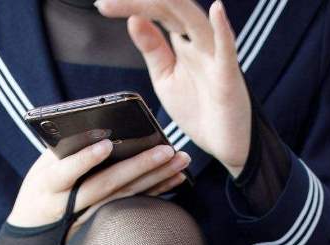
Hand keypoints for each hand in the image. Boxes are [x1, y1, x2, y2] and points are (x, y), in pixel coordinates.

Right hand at [7, 136, 191, 233]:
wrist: (34, 231)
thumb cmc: (39, 189)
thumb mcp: (40, 168)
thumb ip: (63, 150)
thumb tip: (94, 126)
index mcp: (49, 185)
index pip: (66, 171)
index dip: (85, 160)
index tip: (104, 145)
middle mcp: (70, 204)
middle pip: (107, 184)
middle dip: (139, 166)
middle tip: (166, 150)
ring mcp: (89, 217)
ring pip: (125, 196)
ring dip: (156, 178)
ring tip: (179, 161)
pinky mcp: (104, 223)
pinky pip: (132, 205)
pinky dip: (154, 191)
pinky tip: (174, 178)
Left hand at [93, 0, 250, 175]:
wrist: (223, 145)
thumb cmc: (199, 109)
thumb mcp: (166, 78)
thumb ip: (152, 49)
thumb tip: (134, 19)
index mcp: (182, 40)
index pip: (156, 10)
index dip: (129, 4)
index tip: (100, 5)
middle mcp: (198, 41)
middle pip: (170, 7)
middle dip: (140, 1)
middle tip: (105, 2)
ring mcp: (214, 56)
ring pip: (193, 20)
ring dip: (172, 3)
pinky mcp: (228, 77)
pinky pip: (227, 50)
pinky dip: (222, 29)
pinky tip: (216, 10)